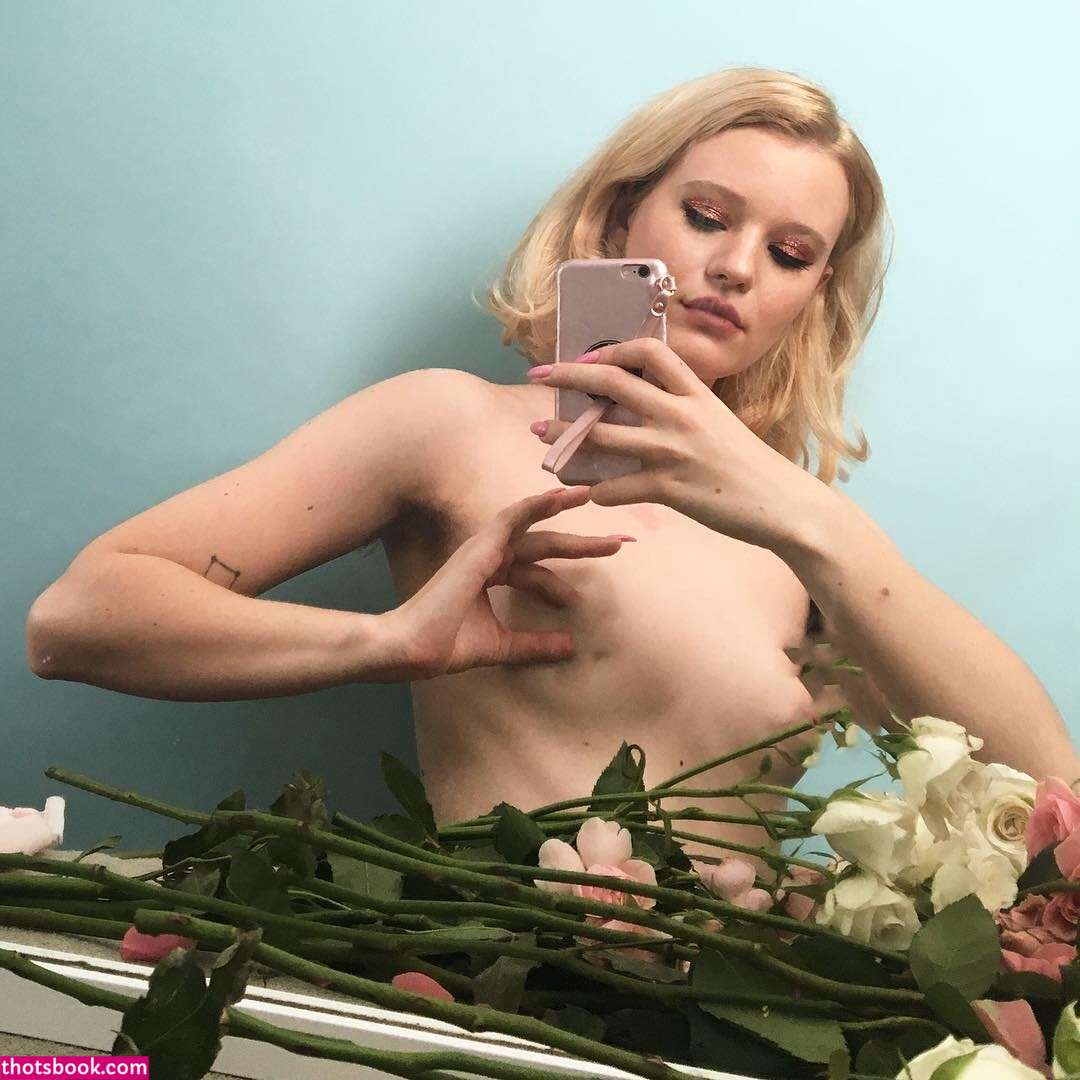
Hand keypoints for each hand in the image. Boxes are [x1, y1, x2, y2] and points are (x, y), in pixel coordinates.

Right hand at [383, 486, 633, 678]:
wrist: (416, 649)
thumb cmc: (448, 644)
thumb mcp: (504, 645)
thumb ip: (534, 644)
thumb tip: (569, 646)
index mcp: (492, 576)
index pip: (537, 571)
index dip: (563, 579)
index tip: (587, 595)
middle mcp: (490, 558)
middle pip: (544, 546)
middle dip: (581, 545)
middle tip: (620, 544)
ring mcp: (484, 549)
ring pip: (533, 526)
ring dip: (565, 512)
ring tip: (593, 500)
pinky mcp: (481, 547)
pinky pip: (513, 517)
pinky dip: (538, 504)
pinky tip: (563, 496)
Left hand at [527, 341, 827, 554]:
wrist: (782, 504)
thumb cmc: (750, 466)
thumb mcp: (720, 424)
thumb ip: (685, 410)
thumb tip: (648, 404)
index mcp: (696, 394)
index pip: (648, 351)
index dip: (611, 348)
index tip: (586, 356)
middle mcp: (681, 415)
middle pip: (611, 382)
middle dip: (567, 376)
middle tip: (538, 376)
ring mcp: (672, 452)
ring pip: (601, 436)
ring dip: (563, 436)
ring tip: (539, 435)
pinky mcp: (669, 489)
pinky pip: (616, 488)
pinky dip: (598, 492)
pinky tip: (590, 494)